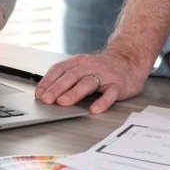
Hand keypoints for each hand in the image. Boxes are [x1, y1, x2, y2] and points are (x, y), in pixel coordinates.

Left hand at [35, 47, 150, 113]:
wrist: (130, 60)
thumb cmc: (102, 67)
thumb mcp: (83, 66)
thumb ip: (67, 77)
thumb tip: (46, 93)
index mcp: (80, 61)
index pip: (60, 69)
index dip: (48, 81)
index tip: (39, 93)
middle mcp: (91, 66)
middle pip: (72, 76)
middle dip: (57, 88)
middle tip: (47, 99)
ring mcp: (106, 75)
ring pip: (88, 83)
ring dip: (74, 93)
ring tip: (63, 103)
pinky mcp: (119, 85)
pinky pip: (110, 94)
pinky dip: (102, 102)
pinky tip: (94, 109)